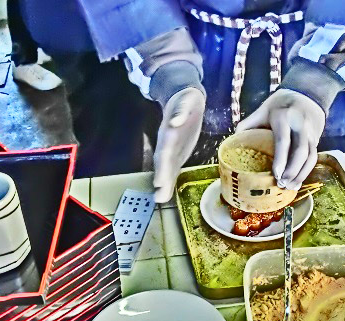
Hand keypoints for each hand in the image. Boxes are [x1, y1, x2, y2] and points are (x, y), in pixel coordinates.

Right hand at [153, 88, 204, 202]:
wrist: (185, 99)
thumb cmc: (185, 101)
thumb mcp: (185, 102)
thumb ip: (180, 112)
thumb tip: (175, 122)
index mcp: (169, 132)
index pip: (165, 152)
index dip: (163, 167)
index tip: (159, 182)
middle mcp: (168, 143)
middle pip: (164, 163)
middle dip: (162, 179)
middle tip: (159, 197)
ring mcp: (172, 148)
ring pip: (167, 167)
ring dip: (164, 182)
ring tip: (160, 198)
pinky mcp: (178, 151)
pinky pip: (173, 166)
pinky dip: (170, 178)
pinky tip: (166, 191)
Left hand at [236, 89, 324, 190]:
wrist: (307, 94)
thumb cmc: (279, 105)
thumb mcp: (262, 109)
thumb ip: (248, 124)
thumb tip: (233, 143)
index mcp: (283, 117)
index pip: (283, 140)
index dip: (281, 159)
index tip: (276, 175)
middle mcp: (300, 125)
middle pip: (300, 151)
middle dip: (292, 170)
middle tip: (281, 184)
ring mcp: (311, 132)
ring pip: (310, 156)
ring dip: (301, 174)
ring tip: (289, 187)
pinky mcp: (317, 139)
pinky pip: (313, 157)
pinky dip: (306, 171)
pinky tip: (297, 181)